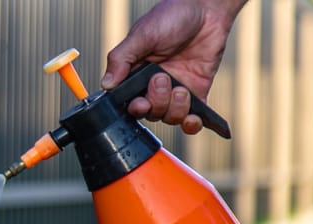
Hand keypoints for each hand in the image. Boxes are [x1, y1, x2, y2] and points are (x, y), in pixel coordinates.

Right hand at [101, 0, 244, 133]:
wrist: (206, 10)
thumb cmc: (172, 16)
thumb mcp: (142, 35)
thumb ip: (121, 59)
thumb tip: (106, 84)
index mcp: (136, 73)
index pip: (128, 101)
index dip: (135, 107)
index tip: (140, 101)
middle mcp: (154, 85)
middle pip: (150, 113)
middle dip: (156, 103)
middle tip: (162, 80)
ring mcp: (175, 91)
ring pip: (170, 117)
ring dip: (175, 109)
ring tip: (181, 88)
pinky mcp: (196, 93)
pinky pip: (191, 119)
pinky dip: (192, 124)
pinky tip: (194, 117)